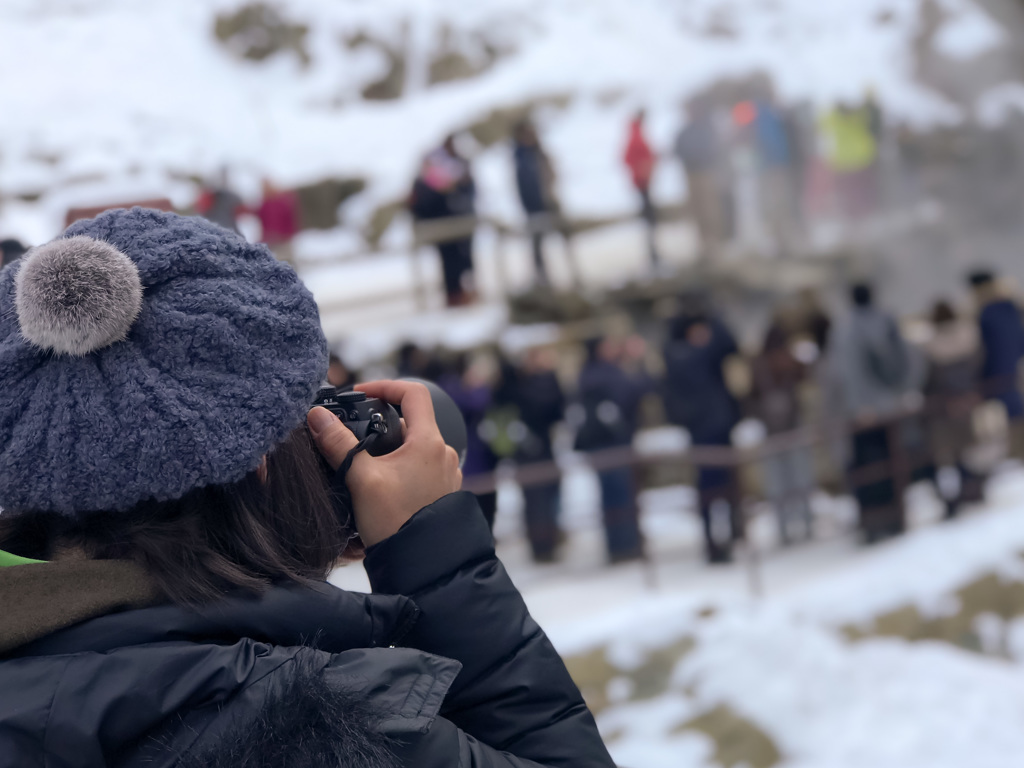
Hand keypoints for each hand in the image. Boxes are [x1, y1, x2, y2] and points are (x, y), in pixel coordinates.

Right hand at [307, 380, 462, 546]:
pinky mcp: (441, 492)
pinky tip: (378, 483)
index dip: (386, 386)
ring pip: (413, 446)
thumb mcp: (361, 480)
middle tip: (353, 432)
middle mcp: (443, 453)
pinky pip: (419, 467)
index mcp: (429, 442)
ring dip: (388, 447)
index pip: (414, 393)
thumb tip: (317, 417)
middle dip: (380, 423)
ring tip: (362, 462)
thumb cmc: (396, 523)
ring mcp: (445, 473)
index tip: (361, 394)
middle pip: (411, 421)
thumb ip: (339, 445)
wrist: (422, 566)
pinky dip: (398, 466)